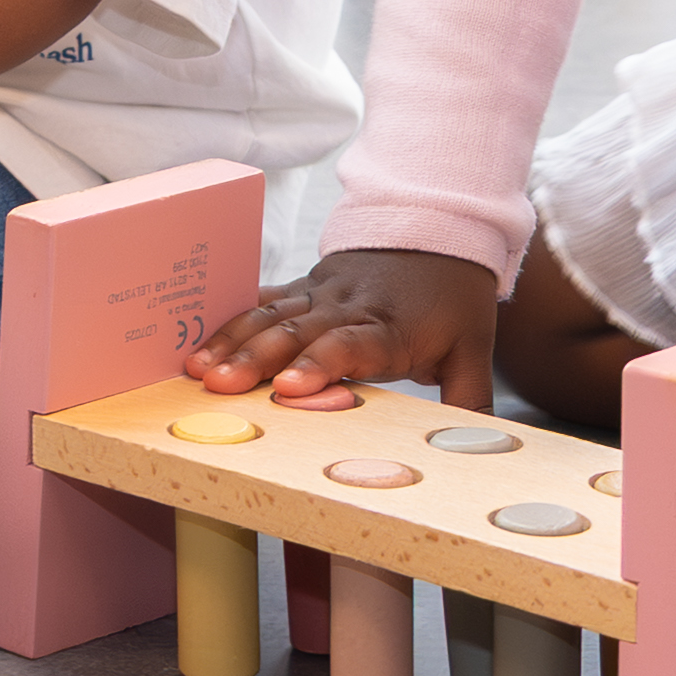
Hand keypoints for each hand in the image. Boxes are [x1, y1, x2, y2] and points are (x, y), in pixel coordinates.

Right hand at [194, 246, 504, 407]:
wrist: (440, 227)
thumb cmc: (454, 296)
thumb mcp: (473, 347)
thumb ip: (470, 400)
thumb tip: (476, 448)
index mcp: (390, 325)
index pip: (350, 344)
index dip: (319, 365)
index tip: (290, 388)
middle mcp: (348, 306)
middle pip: (296, 331)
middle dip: (255, 359)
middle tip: (220, 385)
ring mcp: (321, 292)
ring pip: (271, 314)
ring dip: (232, 341)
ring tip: (198, 368)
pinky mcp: (304, 286)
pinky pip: (264, 299)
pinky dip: (231, 317)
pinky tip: (200, 337)